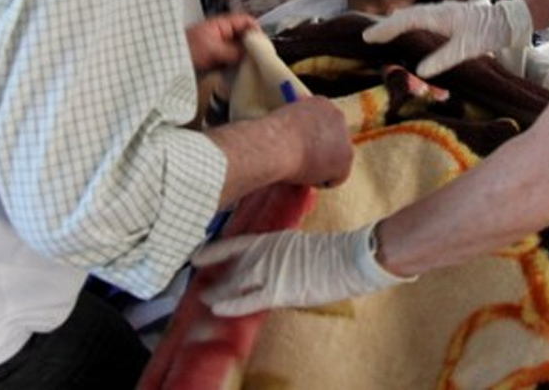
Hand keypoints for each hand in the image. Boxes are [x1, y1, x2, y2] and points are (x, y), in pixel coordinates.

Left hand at [186, 13, 258, 72]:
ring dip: (245, 58)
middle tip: (259, 58)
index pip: (246, 21)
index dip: (256, 30)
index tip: (262, 44)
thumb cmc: (185, 49)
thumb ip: (233, 50)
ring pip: (240, 50)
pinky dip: (238, 66)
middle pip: (245, 37)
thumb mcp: (212, 49)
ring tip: (251, 67)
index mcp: (222, 25)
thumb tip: (250, 53)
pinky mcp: (217, 60)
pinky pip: (233, 61)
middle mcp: (223, 34)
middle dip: (252, 46)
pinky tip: (241, 73)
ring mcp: (220, 47)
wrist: (168, 63)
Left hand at [192, 223, 411, 315]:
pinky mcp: (281, 289)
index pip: (237, 243)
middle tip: (196, 276)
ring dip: (219, 290)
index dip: (216, 250)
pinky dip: (232, 303)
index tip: (197, 254)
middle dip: (214, 272)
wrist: (353, 258)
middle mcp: (269, 252)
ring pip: (237, 281)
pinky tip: (217, 308)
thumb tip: (273, 256)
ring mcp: (273, 270)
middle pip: (233, 263)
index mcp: (275, 239)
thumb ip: (283, 249)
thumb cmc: (335, 253)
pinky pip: (250, 299)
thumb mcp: (302, 244)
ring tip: (202, 296)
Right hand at [262, 96, 353, 187]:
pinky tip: (306, 174)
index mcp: (320, 103)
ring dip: (320, 168)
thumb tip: (295, 145)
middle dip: (321, 155)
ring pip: (335, 161)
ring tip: (298, 168)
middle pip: (333, 143)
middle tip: (300, 165)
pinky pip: (335, 178)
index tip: (297, 151)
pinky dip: (321, 181)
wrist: (276, 144)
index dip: (311, 142)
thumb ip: (295, 130)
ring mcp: (345, 135)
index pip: (323, 127)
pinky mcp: (347, 157)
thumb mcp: (282, 125)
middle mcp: (337, 115)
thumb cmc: (270, 135)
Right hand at [362, 0, 532, 77]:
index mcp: (437, 16)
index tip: (368, 37)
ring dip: (396, 25)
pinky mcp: (446, 16)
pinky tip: (405, 29)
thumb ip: (442, 59)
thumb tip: (418, 72)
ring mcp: (441, 12)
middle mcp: (436, 11)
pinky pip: (420, 18)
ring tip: (381, 34)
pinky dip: (408, 24)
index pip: (404, 21)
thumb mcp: (466, 48)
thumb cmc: (486, 32)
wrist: (506, 20)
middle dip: (386, 27)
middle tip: (368, 37)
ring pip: (412, 16)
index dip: (385, 29)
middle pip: (404, 16)